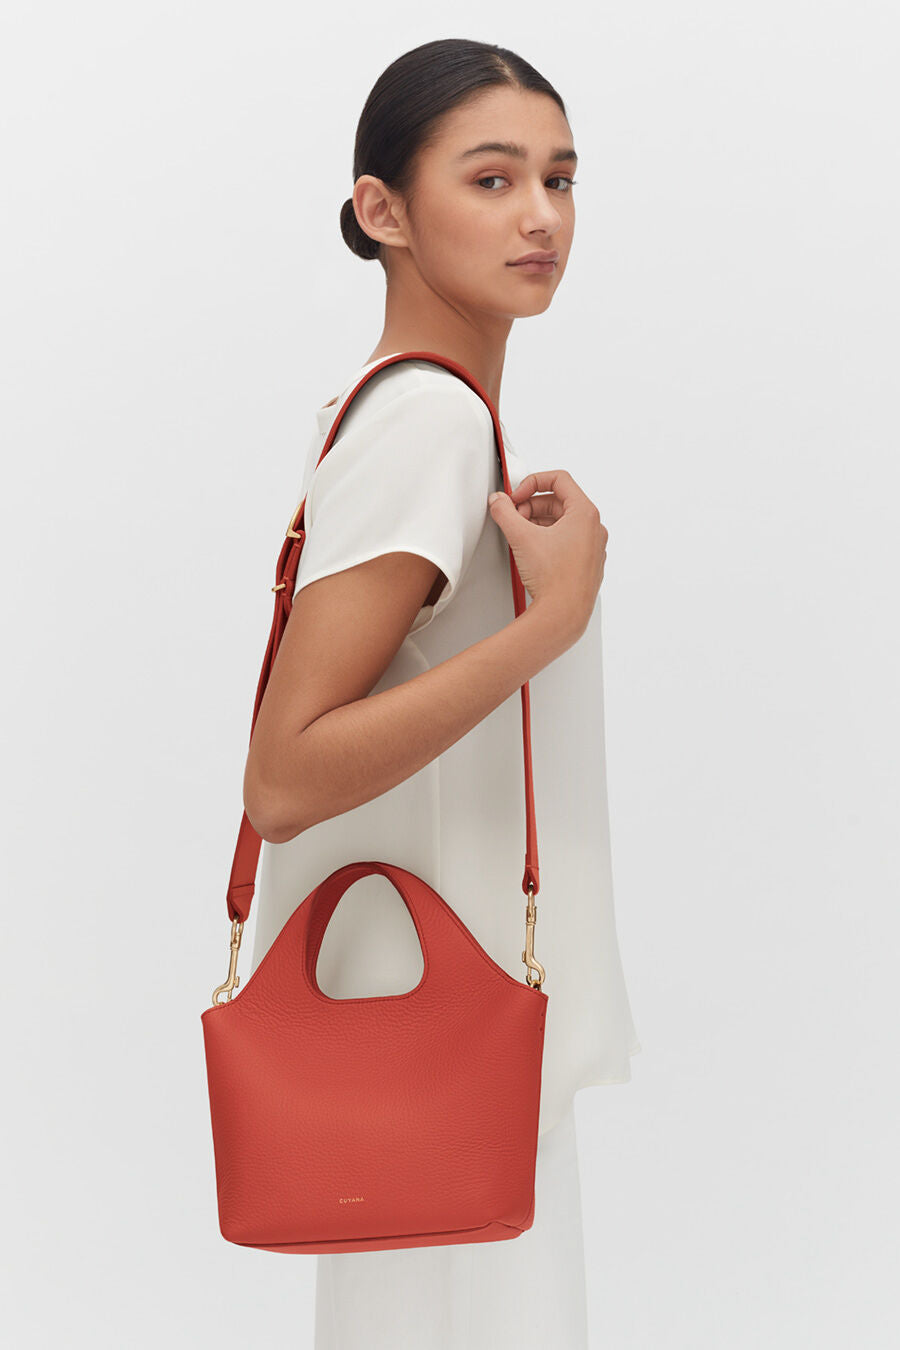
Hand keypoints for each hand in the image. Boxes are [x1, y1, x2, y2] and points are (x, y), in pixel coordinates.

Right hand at [488, 470, 607, 642]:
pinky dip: (547, 539)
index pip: (559, 479)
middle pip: (558, 501)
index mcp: (585, 514)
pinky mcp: (585, 564)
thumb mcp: (521, 537)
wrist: (562, 614)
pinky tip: (531, 551)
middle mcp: (594, 529)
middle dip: (531, 505)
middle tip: (513, 515)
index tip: (517, 495)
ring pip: (562, 522)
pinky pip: (566, 541)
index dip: (532, 482)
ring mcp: (591, 547)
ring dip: (537, 522)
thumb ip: (505, 512)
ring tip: (519, 534)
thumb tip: (499, 502)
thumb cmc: (554, 579)